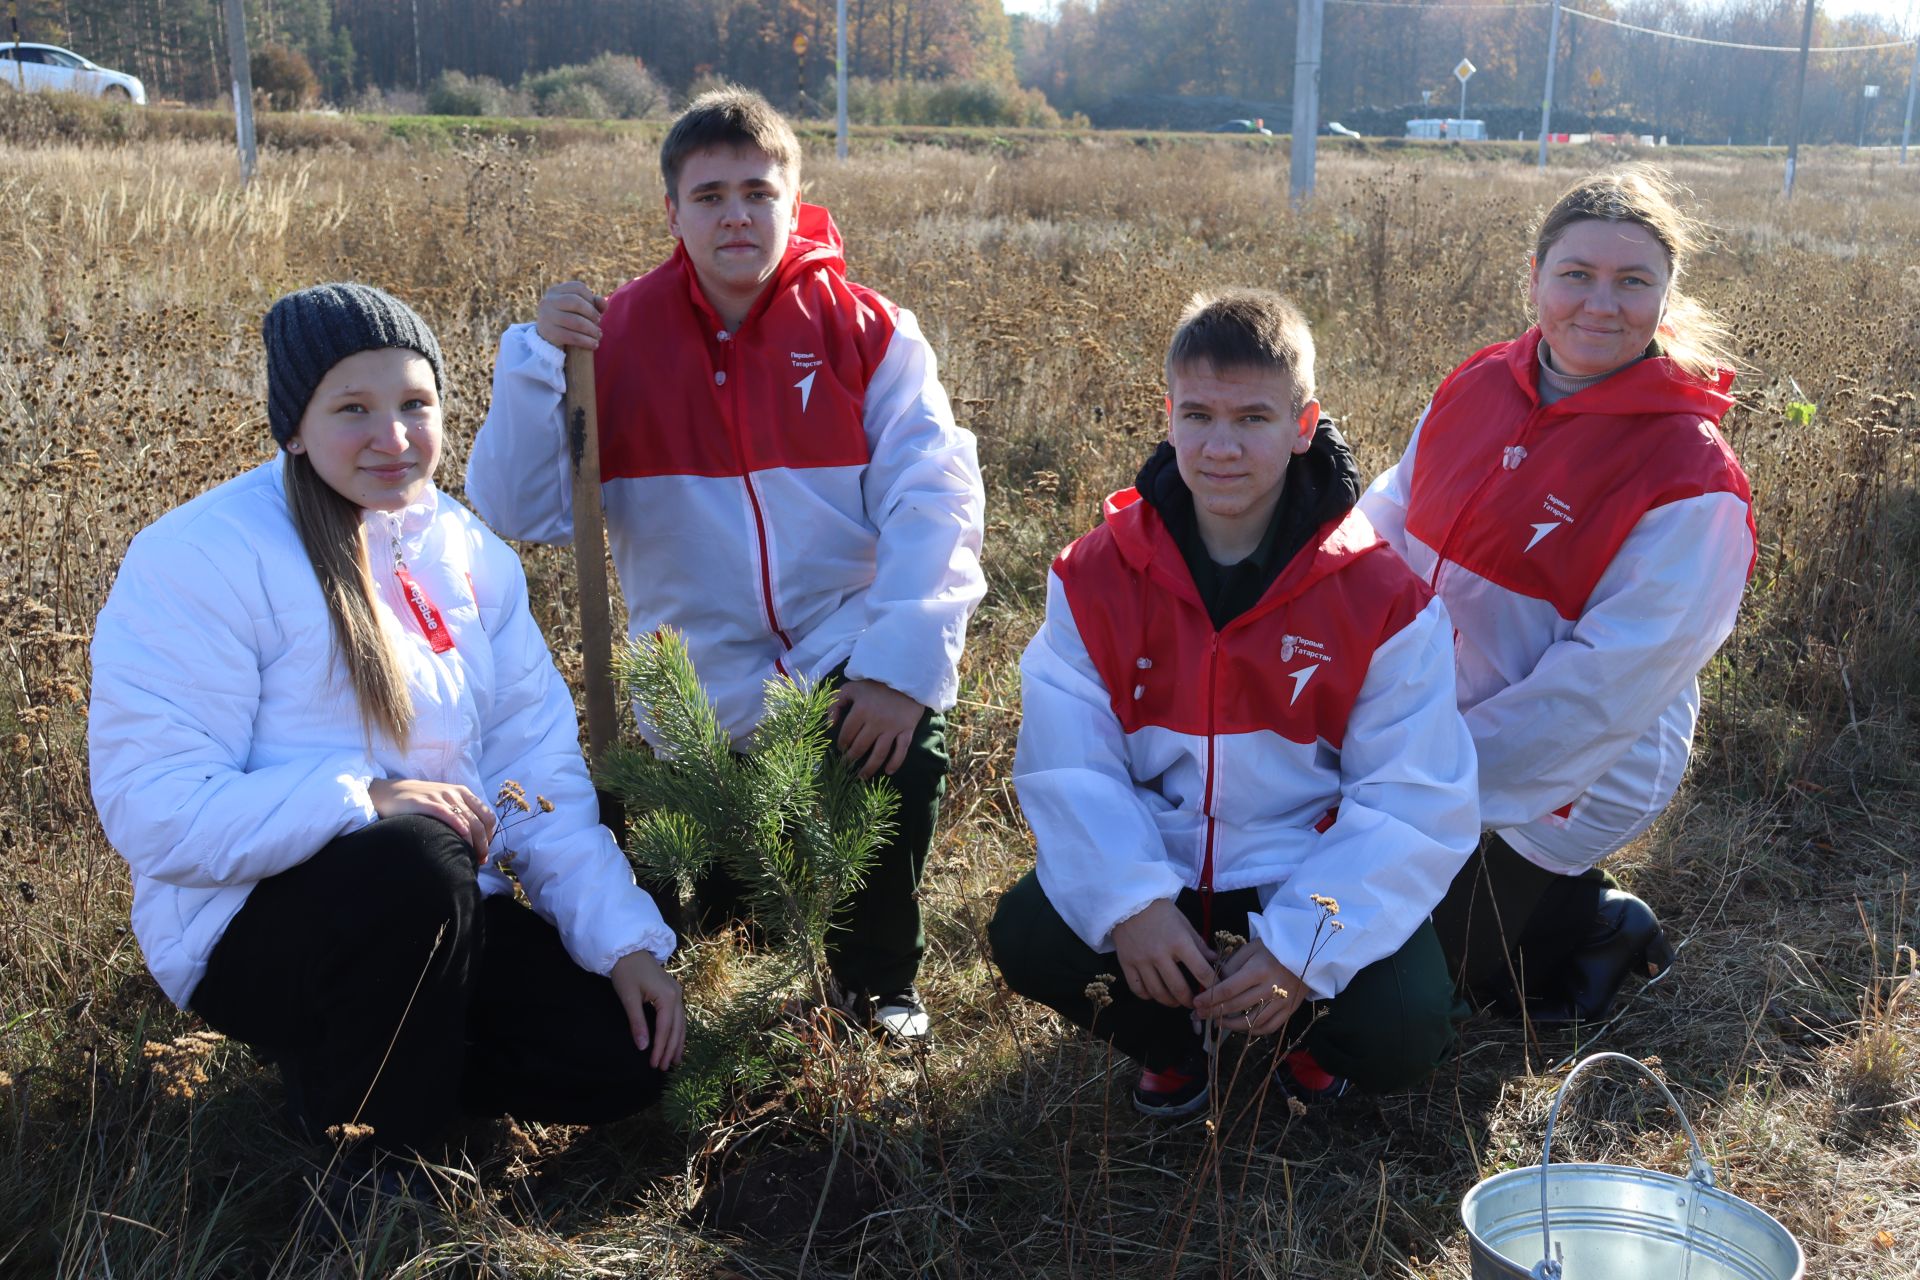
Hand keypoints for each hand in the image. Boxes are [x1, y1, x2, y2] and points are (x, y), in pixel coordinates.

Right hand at [368, 777, 494, 858]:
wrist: (391, 792)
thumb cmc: (421, 802)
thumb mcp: (445, 802)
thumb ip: (460, 814)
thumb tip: (475, 838)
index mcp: (463, 793)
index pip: (487, 816)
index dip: (490, 836)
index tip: (485, 851)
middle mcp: (455, 794)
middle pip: (480, 822)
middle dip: (484, 844)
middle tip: (481, 860)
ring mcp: (441, 797)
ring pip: (467, 820)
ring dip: (474, 842)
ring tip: (473, 857)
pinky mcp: (426, 803)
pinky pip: (447, 813)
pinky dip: (458, 825)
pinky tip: (463, 837)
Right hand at [534, 281, 605, 349]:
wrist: (548, 341)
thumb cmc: (568, 320)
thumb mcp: (578, 309)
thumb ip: (593, 303)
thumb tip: (604, 303)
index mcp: (555, 291)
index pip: (578, 287)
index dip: (591, 298)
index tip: (596, 309)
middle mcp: (548, 302)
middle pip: (576, 302)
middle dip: (591, 313)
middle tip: (599, 321)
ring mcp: (546, 317)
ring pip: (576, 321)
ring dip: (591, 329)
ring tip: (598, 335)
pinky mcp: (549, 334)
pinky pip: (572, 337)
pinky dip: (586, 341)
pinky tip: (594, 344)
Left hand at [610, 950, 685, 1069]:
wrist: (628, 949)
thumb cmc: (626, 972)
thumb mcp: (629, 998)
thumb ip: (637, 1023)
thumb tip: (643, 1047)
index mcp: (668, 996)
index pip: (665, 1028)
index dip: (660, 1048)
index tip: (654, 1064)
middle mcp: (677, 995)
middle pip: (677, 1028)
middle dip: (671, 1049)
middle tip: (664, 1068)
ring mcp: (677, 993)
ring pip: (681, 1023)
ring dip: (677, 1042)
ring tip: (675, 1061)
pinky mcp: (673, 992)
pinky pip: (679, 1016)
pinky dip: (677, 1031)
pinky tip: (676, 1041)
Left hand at [829, 679, 922, 779]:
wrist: (905, 676)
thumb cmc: (874, 684)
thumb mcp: (850, 688)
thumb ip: (835, 704)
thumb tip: (829, 725)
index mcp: (861, 710)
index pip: (847, 734)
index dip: (842, 744)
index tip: (841, 749)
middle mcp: (876, 721)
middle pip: (861, 746)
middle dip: (851, 758)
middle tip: (847, 765)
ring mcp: (893, 727)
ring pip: (879, 753)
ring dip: (870, 768)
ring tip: (862, 777)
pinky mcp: (907, 730)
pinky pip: (901, 750)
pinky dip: (895, 763)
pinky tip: (888, 771)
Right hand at [1111, 898, 1215, 1008]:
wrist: (1129, 902)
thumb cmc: (1160, 911)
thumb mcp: (1184, 923)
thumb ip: (1199, 944)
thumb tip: (1215, 961)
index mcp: (1179, 942)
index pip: (1201, 971)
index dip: (1211, 986)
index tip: (1215, 992)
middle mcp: (1160, 954)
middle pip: (1179, 988)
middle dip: (1190, 1000)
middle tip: (1195, 1003)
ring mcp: (1142, 960)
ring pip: (1158, 992)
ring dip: (1170, 1002)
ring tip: (1176, 1001)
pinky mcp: (1126, 963)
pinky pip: (1138, 988)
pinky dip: (1147, 996)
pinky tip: (1154, 994)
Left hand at [1192, 940, 1304, 1036]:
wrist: (1305, 953)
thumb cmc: (1273, 949)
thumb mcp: (1250, 949)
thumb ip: (1232, 964)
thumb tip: (1215, 982)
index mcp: (1258, 970)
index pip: (1228, 990)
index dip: (1209, 998)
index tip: (1196, 1003)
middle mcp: (1270, 988)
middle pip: (1236, 1006)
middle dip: (1214, 1012)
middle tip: (1198, 1014)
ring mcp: (1281, 1002)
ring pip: (1252, 1022)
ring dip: (1230, 1024)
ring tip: (1216, 1022)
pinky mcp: (1290, 1010)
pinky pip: (1269, 1027)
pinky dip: (1252, 1031)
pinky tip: (1240, 1027)